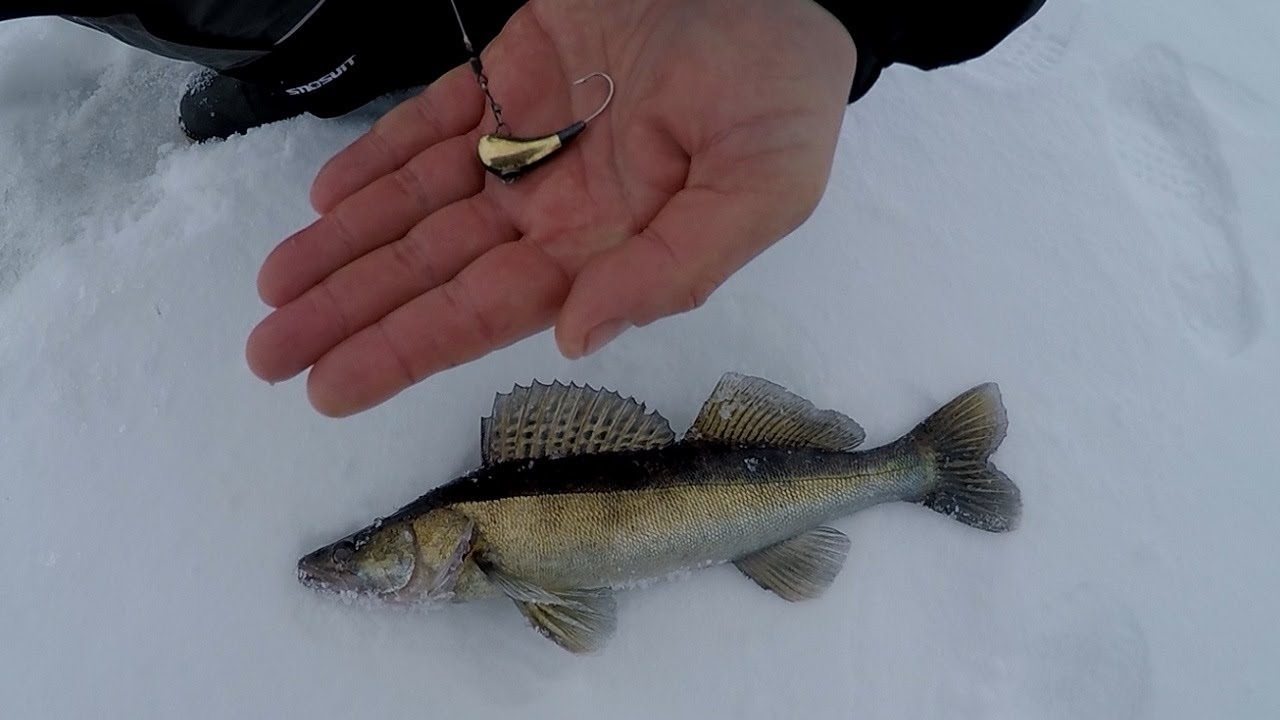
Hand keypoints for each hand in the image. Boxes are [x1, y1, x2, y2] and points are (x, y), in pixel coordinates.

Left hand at [246, 0, 855, 415]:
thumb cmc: (784, 91)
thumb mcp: (761, 191)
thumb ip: (674, 271)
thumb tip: (574, 338)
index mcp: (609, 246)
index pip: (488, 311)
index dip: (408, 349)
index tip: (332, 389)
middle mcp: (557, 205)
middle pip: (433, 271)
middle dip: (352, 314)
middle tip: (269, 357)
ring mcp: (529, 139)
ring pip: (416, 205)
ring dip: (346, 247)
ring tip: (275, 290)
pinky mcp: (514, 73)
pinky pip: (432, 122)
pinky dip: (377, 159)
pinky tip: (325, 200)